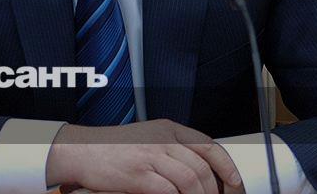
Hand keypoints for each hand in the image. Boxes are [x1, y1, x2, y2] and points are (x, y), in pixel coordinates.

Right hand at [47, 119, 242, 193]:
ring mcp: (150, 155)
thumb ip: (171, 150)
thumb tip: (199, 172)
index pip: (209, 145)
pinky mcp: (138, 174)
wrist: (81, 150)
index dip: (227, 166)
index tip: (235, 183)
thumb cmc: (112, 149)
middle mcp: (162, 139)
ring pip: (191, 179)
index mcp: (168, 129)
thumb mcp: (147, 139)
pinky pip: (169, 191)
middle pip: (203, 166)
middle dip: (215, 191)